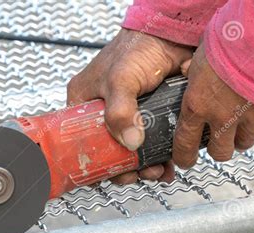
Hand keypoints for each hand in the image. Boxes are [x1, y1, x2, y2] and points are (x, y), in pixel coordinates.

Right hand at [67, 28, 192, 183]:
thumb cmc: (137, 48)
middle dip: (125, 168)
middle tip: (137, 174)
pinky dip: (159, 157)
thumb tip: (131, 142)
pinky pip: (152, 145)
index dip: (93, 162)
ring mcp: (129, 117)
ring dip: (145, 166)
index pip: (82, 142)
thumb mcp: (120, 80)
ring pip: (132, 152)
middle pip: (109, 151)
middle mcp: (104, 113)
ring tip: (157, 171)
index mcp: (85, 104)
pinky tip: (167, 164)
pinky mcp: (150, 118)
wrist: (171, 36)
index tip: (108, 175)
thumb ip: (121, 112)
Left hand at [173, 44, 253, 168]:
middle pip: (219, 153)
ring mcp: (245, 116)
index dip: (184, 158)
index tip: (185, 160)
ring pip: (243, 144)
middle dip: (218, 150)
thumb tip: (187, 72)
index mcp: (196, 105)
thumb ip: (192, 72)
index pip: (185, 144)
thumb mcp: (198, 58)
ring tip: (238, 128)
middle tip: (216, 142)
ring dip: (239, 139)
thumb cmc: (228, 43)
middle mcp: (220, 117)